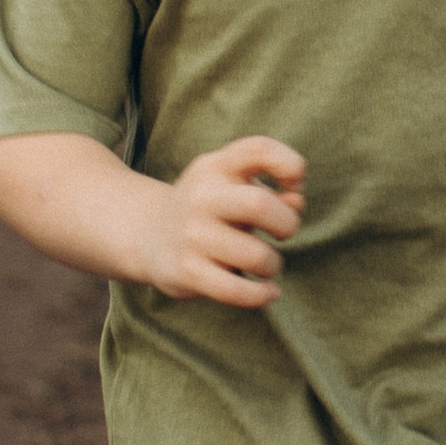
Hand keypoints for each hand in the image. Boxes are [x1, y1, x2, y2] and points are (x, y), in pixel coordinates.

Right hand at [135, 136, 305, 304]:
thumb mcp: (234, 187)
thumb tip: (296, 203)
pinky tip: (268, 292)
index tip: (294, 186)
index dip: (291, 165)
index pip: (259, 149)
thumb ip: (273, 190)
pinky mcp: (187, 271)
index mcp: (215, 166)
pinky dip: (262, 295)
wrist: (149, 236)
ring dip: (272, 265)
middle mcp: (201, 196)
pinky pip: (237, 290)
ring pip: (256, 256)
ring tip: (266, 264)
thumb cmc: (211, 210)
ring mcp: (191, 234)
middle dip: (287, 224)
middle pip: (259, 205)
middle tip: (284, 233)